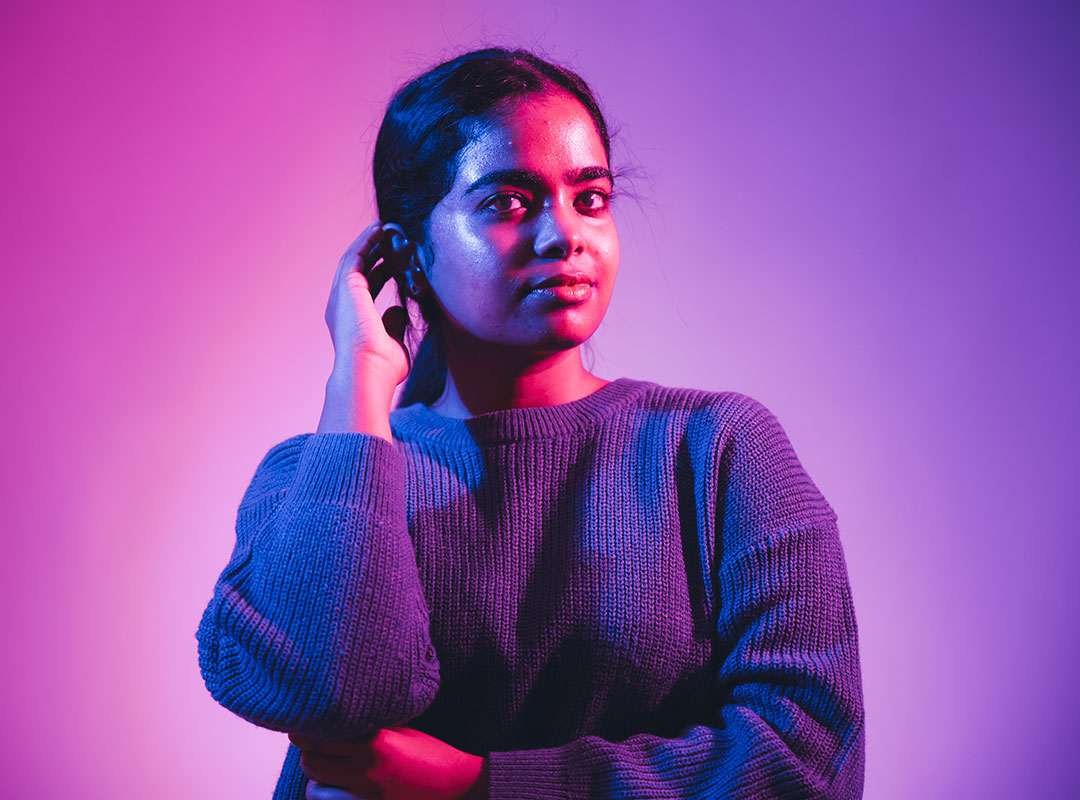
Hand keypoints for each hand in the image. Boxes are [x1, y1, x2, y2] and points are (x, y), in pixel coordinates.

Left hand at [290, 727, 487, 799]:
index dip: (303, 734)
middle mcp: (367, 768)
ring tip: (323, 768)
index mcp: (374, 742)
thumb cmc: (432, 752)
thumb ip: (371, 725)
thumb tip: (342, 717)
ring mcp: (367, 793)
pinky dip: (332, 795)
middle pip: (313, 764)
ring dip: (317, 778)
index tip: (298, 729)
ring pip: (318, 789)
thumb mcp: (402, 729)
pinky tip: (338, 786)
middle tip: (310, 747)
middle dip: (307, 756)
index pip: (321, 739)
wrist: (457, 782)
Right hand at [317, 222, 412, 436]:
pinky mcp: (346, 286)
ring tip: (386, 228)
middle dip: (376, 253)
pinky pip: (356, 256)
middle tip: (393, 239)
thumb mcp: (393, 343)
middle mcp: (342, 306)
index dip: (382, 273)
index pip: (368, 289)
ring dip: (370, 243)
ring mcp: (341, 296)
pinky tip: (380, 230)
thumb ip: (394, 325)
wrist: (368, 372)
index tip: (397, 262)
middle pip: (360, 271)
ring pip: (355, 260)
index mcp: (352, 320)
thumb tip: (398, 309)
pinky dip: (366, 241)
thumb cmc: (382, 368)